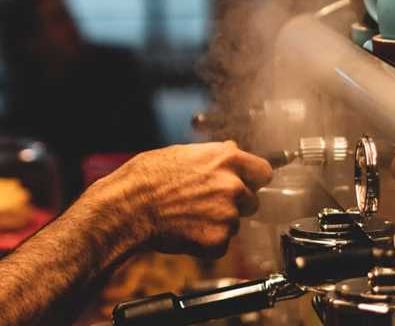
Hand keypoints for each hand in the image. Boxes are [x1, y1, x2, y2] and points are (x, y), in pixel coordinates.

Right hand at [103, 141, 272, 257]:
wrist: (130, 206)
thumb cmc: (148, 177)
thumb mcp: (183, 152)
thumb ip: (214, 154)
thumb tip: (230, 150)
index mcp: (226, 159)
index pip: (264, 171)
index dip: (253, 179)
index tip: (248, 184)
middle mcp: (233, 185)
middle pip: (252, 200)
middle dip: (235, 203)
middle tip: (207, 203)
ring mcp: (228, 215)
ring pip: (235, 223)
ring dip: (218, 222)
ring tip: (189, 215)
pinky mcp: (219, 240)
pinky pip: (221, 243)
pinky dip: (207, 241)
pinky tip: (186, 230)